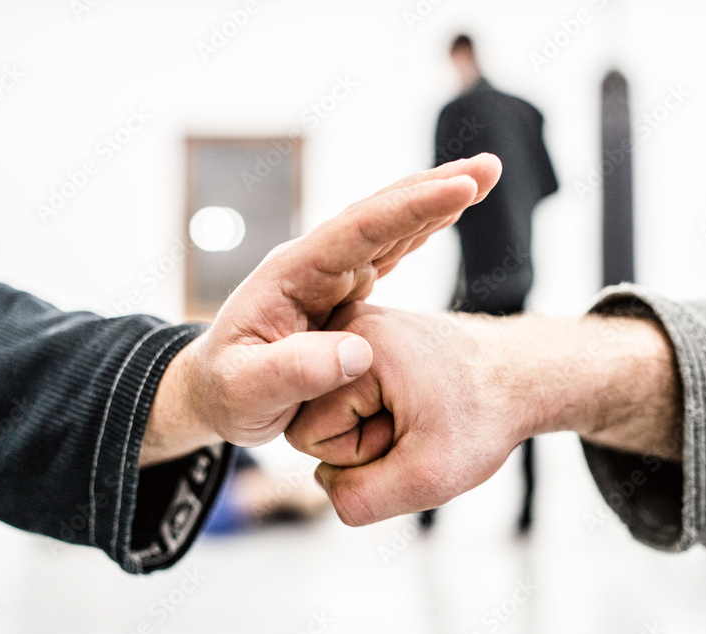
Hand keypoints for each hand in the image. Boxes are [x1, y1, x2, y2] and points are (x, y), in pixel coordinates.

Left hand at [140, 154, 501, 465]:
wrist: (216, 389)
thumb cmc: (227, 392)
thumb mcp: (248, 392)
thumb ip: (294, 372)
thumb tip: (358, 353)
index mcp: (291, 275)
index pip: (356, 231)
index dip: (408, 210)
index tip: (458, 190)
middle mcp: (314, 263)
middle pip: (379, 214)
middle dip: (434, 188)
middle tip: (489, 169)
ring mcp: (331, 273)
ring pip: (390, 226)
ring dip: (436, 200)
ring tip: (485, 176)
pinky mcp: (346, 288)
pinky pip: (391, 251)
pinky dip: (423, 229)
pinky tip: (453, 211)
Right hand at [286, 304, 681, 525]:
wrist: (523, 374)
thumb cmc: (485, 417)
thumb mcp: (428, 477)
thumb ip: (360, 499)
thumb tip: (323, 483)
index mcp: (354, 344)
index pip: (305, 434)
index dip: (357, 453)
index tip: (407, 433)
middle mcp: (345, 324)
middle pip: (310, 419)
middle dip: (361, 439)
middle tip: (414, 426)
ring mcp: (352, 327)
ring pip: (326, 409)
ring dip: (369, 427)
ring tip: (416, 415)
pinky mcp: (362, 339)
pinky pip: (343, 395)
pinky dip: (374, 411)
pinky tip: (411, 405)